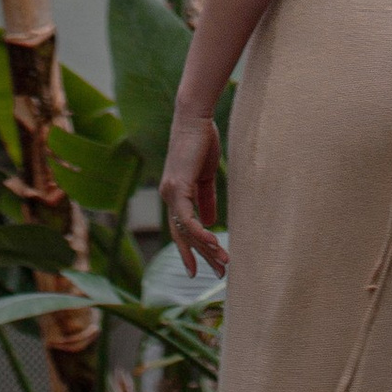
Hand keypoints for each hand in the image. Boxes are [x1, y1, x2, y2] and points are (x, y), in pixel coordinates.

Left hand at [161, 105, 225, 276]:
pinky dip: (200, 232)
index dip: (189, 250)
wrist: (195, 117)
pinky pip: (187, 218)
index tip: (198, 270)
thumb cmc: (201, 141)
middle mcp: (168, 196)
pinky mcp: (178, 186)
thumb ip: (206, 199)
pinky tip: (213, 242)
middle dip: (202, 256)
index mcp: (174, 194)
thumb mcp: (205, 176)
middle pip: (184, 236)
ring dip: (206, 248)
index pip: (181, 229)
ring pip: (187, 231)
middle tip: (218, 274)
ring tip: (223, 262)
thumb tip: (210, 222)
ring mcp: (171, 192)